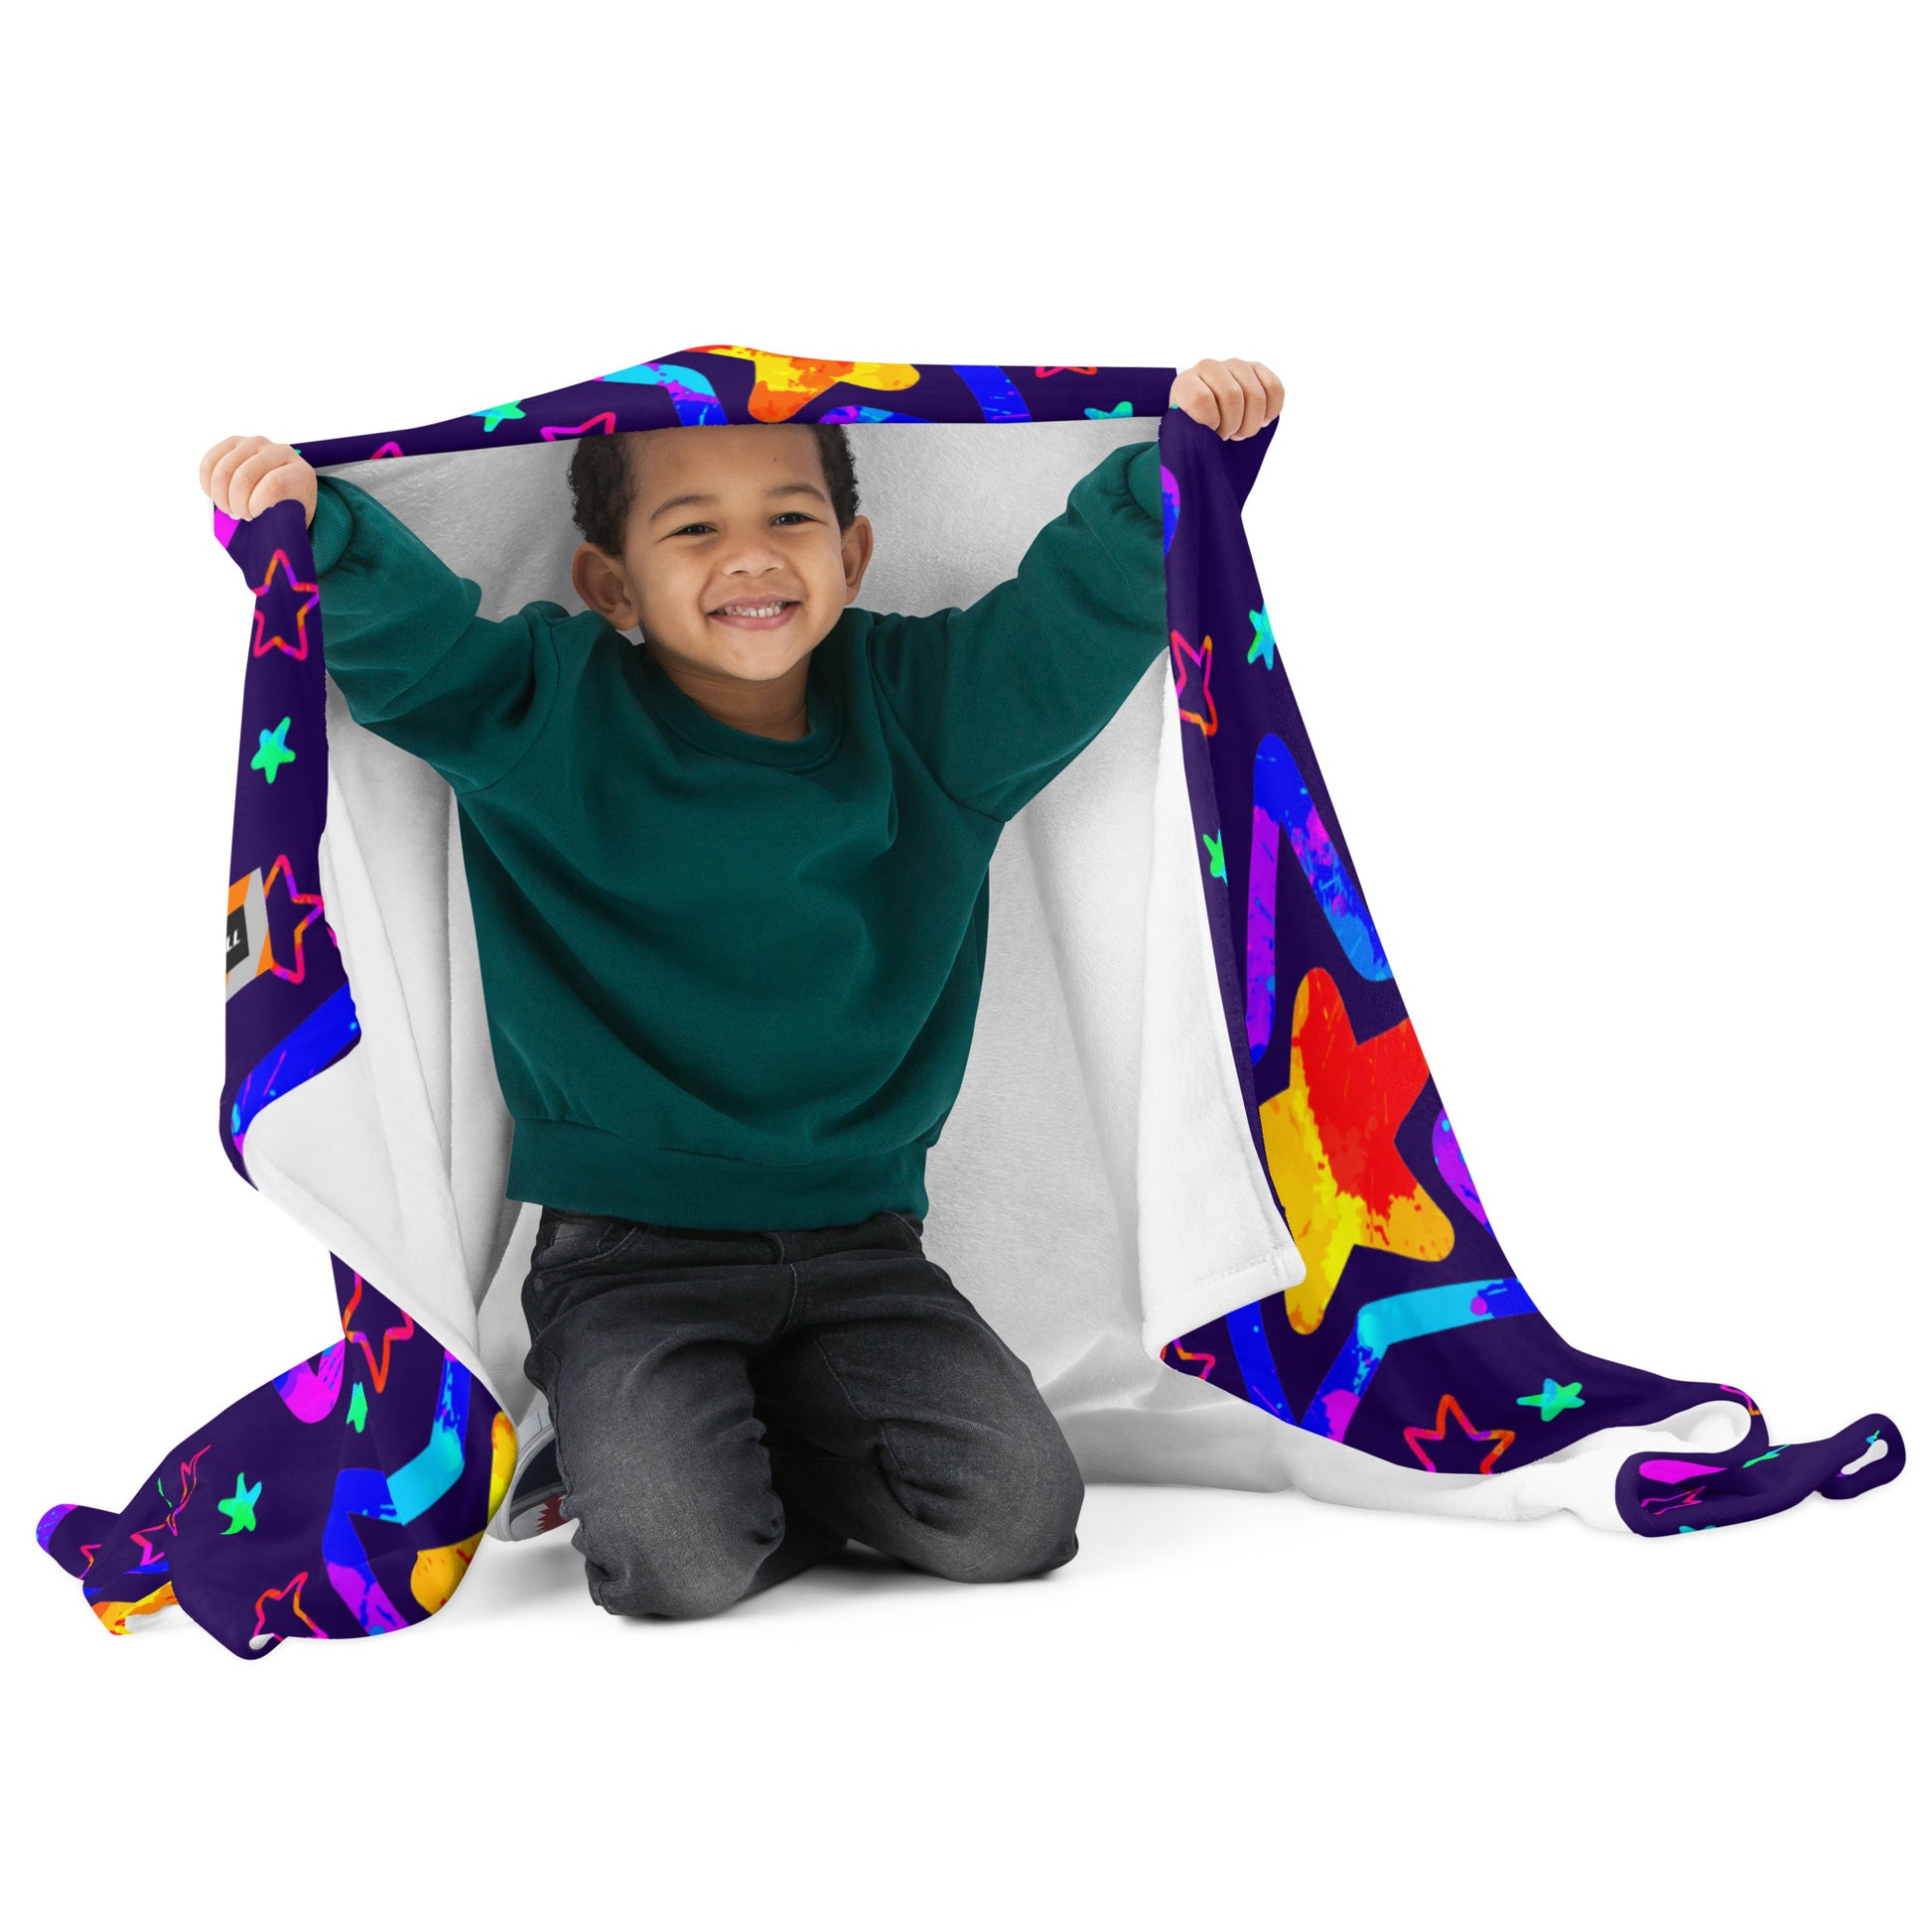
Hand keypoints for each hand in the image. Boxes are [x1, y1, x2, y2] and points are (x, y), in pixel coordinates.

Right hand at [199, 435, 317, 526]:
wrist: (286, 492)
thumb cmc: (289, 510)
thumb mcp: (292, 521)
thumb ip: (281, 524)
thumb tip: (264, 540)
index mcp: (300, 473)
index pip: (273, 485)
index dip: (257, 505)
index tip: (255, 517)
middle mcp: (280, 451)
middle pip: (245, 476)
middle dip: (236, 503)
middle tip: (240, 516)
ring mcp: (256, 444)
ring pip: (224, 469)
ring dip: (221, 496)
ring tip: (229, 508)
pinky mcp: (235, 442)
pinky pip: (210, 462)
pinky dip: (208, 484)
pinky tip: (216, 496)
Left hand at [1169, 359, 1282, 438]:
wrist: (1206, 417)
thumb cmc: (1195, 429)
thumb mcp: (1186, 435)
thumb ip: (1191, 435)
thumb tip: (1207, 438)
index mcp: (1185, 383)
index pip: (1201, 399)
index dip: (1210, 423)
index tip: (1209, 432)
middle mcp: (1209, 367)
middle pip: (1233, 396)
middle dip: (1234, 425)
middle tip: (1227, 435)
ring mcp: (1235, 365)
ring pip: (1256, 395)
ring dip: (1251, 422)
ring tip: (1241, 429)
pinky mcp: (1256, 369)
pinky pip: (1274, 389)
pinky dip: (1272, 411)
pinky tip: (1261, 420)